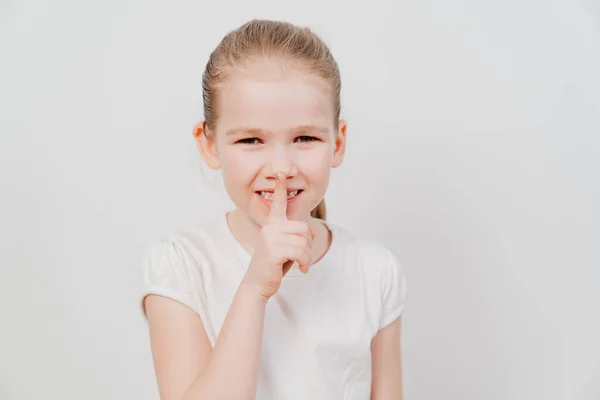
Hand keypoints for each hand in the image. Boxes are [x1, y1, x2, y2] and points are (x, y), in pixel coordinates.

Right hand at [241, 172, 314, 300]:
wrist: (258, 284)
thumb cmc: (273, 265)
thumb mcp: (285, 247)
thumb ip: (295, 236)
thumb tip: (311, 231)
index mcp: (272, 225)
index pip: (278, 203)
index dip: (280, 188)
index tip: (281, 173)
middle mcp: (270, 228)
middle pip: (303, 228)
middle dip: (308, 245)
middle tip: (302, 257)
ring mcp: (271, 238)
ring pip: (304, 242)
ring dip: (307, 256)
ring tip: (301, 264)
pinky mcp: (274, 249)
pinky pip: (301, 252)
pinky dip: (305, 262)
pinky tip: (301, 269)